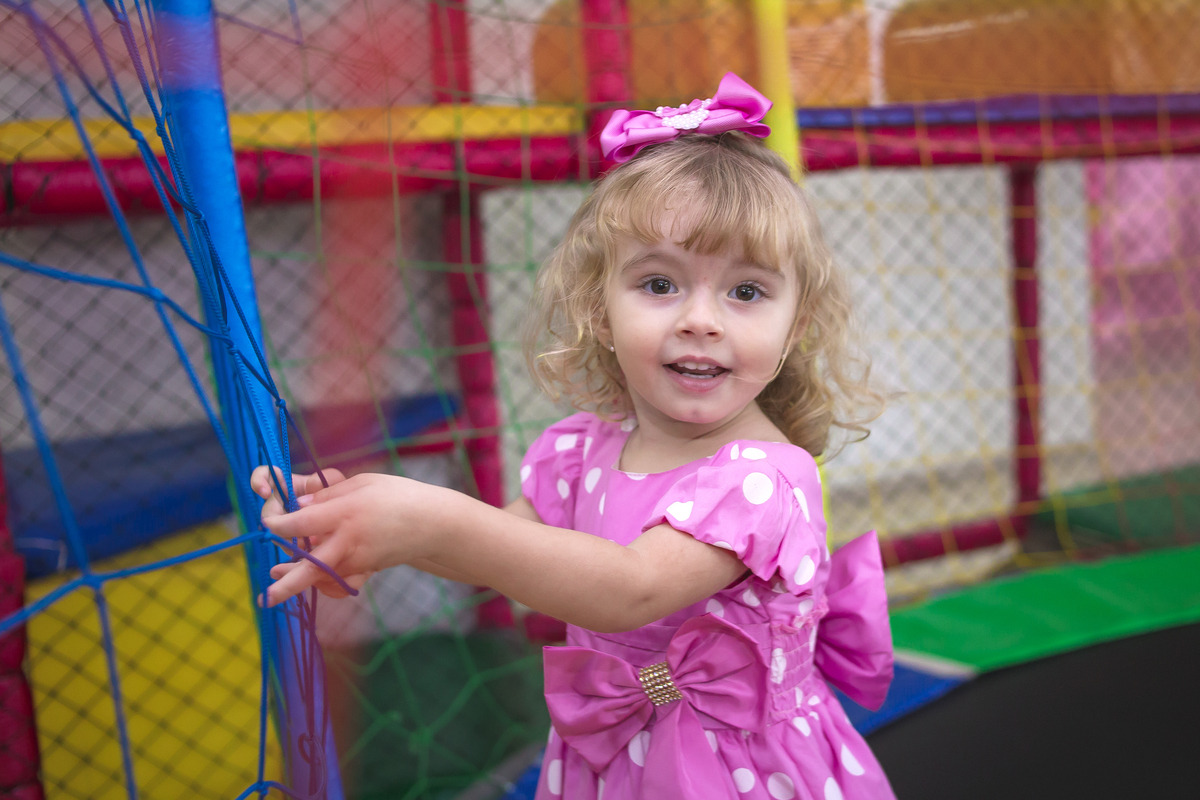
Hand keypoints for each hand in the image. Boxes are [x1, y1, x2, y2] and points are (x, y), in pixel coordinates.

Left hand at [255, 472, 453, 607]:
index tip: (267, 524)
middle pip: (311, 566)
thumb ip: (328, 495)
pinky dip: (324, 584)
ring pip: (321, 578)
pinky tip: (315, 583)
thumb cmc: (398, 495)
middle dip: (287, 584)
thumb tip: (299, 505)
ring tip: (275, 590)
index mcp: (346, 512)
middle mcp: (350, 540)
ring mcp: (359, 559)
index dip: (278, 524)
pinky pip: (338, 582)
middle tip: (265, 599)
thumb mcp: (362, 483)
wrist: (434, 523)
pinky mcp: (367, 570)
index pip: (301, 522)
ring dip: (298, 583)